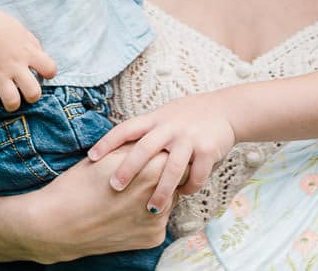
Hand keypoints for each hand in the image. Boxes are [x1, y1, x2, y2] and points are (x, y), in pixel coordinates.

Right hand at [0, 2, 57, 120]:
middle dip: (32, 96)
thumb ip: (32, 44)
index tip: (42, 74)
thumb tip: (40, 55)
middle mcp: (15, 66)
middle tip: (26, 92)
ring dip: (12, 105)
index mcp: (27, 52)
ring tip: (9, 101)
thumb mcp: (20, 30)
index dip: (49, 73)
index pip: (50, 69)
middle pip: (33, 92)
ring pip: (12, 102)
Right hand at [20, 149, 170, 260]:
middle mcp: (162, 194)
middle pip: (177, 178)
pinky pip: (159, 220)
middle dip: (164, 175)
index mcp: (153, 168)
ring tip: (130, 196)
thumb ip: (142, 147)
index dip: (164, 154)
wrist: (58, 224)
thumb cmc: (80, 184)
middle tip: (142, 177)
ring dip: (157, 195)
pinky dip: (148, 215)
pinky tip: (127, 213)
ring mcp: (159, 219)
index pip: (177, 155)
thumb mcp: (112, 155)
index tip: (154, 156)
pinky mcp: (154, 237)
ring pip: (170, 200)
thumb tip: (161, 143)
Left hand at [87, 95, 237, 212]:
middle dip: (129, 169)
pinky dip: (189, 188)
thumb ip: (146, 132)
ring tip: (151, 208)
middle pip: (144, 149)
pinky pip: (196, 175)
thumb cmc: (189, 116)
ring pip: (171, 169)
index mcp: (156, 119)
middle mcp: (170, 127)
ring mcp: (189, 138)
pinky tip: (183, 195)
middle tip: (115, 187)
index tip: (91, 157)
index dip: (107, 142)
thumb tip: (118, 151)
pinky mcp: (207, 150)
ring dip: (161, 191)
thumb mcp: (164, 116)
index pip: (126, 128)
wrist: (226, 109)